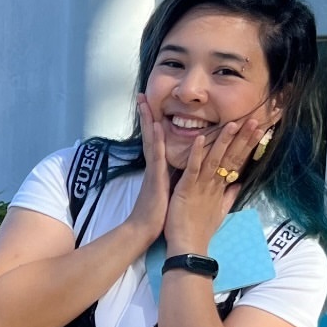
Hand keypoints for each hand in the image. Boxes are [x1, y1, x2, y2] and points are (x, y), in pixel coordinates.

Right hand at [129, 98, 170, 249]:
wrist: (146, 230)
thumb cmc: (160, 216)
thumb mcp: (171, 193)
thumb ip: (177, 180)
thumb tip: (184, 172)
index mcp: (161, 169)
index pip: (158, 142)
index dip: (156, 124)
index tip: (154, 108)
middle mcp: (155, 166)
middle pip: (151, 135)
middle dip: (147, 115)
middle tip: (142, 96)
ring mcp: (154, 170)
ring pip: (152, 140)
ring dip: (148, 120)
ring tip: (144, 101)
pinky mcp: (155, 178)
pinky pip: (156, 156)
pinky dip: (156, 140)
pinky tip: (155, 126)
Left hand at [164, 113, 267, 255]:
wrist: (188, 248)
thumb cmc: (201, 230)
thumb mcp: (218, 211)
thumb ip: (228, 196)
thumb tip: (238, 185)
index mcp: (220, 187)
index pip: (237, 161)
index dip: (247, 145)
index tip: (258, 130)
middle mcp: (214, 184)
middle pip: (231, 157)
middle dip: (243, 139)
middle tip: (254, 120)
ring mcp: (201, 186)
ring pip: (215, 159)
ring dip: (224, 141)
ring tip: (233, 124)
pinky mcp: (186, 189)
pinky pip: (193, 169)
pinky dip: (197, 154)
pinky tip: (201, 139)